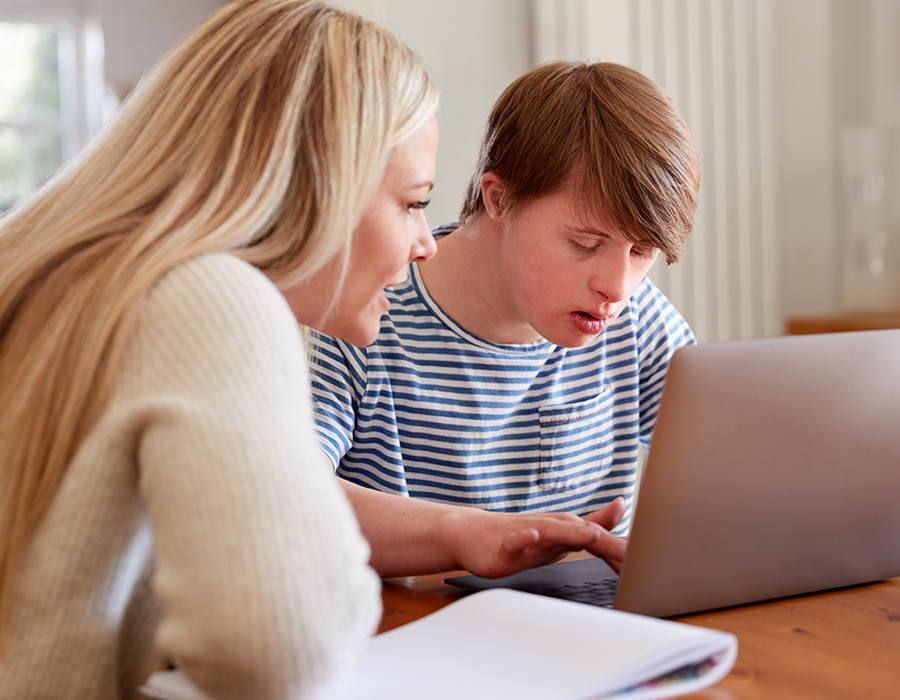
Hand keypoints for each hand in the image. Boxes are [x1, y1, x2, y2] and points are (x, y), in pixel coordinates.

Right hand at [448, 497, 627, 578]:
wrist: (473, 534)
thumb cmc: (519, 533)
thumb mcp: (562, 530)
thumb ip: (593, 520)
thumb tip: (622, 505)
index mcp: (567, 527)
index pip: (602, 537)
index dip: (624, 551)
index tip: (648, 565)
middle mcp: (551, 526)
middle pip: (583, 532)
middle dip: (609, 544)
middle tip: (633, 557)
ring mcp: (528, 534)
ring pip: (552, 531)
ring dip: (571, 532)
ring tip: (590, 536)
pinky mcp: (504, 545)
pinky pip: (514, 541)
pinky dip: (524, 539)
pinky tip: (532, 537)